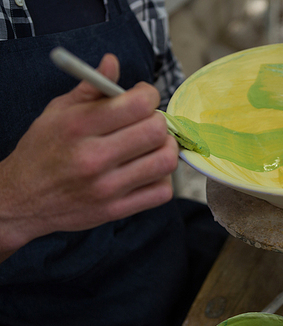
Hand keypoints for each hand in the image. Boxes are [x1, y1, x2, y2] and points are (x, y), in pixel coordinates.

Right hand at [0, 54, 178, 256]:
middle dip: (159, 121)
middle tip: (148, 123)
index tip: (144, 98)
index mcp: (79, 126)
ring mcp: (106, 188)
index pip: (138, 104)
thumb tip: (113, 61)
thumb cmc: (42, 151)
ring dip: (166, 149)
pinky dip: (163, 179)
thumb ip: (91, 87)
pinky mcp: (116, 210)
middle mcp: (93, 158)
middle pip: (157, 131)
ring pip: (165, 161)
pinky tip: (148, 171)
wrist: (21, 200)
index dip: (150, 95)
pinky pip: (162, 192)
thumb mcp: (58, 112)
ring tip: (152, 146)